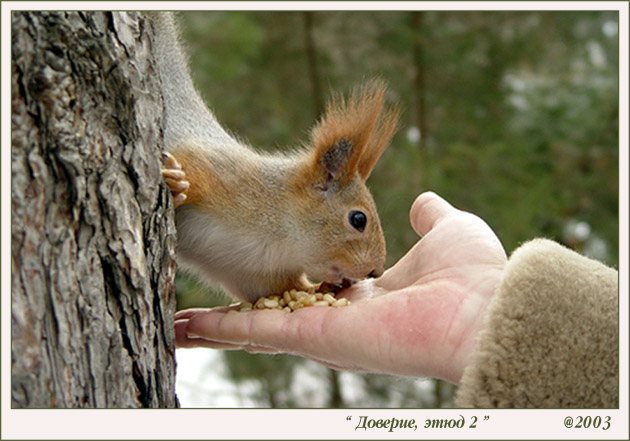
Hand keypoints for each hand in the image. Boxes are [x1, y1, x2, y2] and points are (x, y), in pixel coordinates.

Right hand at [174, 191, 506, 383]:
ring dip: (213, 328)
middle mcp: (337, 316)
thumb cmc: (474, 274)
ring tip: (172, 322)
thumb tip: (421, 202)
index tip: (257, 267)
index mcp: (365, 293)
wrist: (486, 308)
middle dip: (234, 316)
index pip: (311, 287)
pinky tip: (182, 326)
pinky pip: (257, 332)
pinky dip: (218, 330)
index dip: (282, 279)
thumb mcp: (447, 229)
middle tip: (194, 310)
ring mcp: (322, 329)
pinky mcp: (314, 335)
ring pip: (255, 329)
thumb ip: (428, 217)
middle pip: (274, 314)